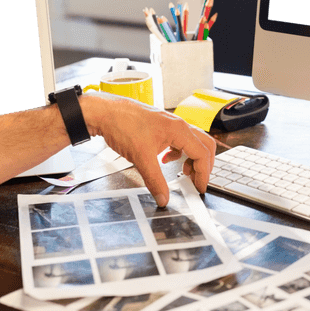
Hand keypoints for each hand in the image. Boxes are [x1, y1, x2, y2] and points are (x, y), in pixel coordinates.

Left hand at [79, 92, 215, 205]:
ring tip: (183, 172)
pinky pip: (178, 141)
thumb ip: (155, 180)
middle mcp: (178, 125)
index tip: (199, 187)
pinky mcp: (161, 126)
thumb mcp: (141, 158)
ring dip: (191, 159)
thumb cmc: (122, 125)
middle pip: (204, 146)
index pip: (202, 154)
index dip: (203, 173)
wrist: (105, 112)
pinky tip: (165, 159)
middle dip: (203, 165)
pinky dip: (178, 153)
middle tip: (197, 181)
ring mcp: (170, 125)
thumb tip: (163, 197)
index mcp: (179, 130)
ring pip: (192, 143)